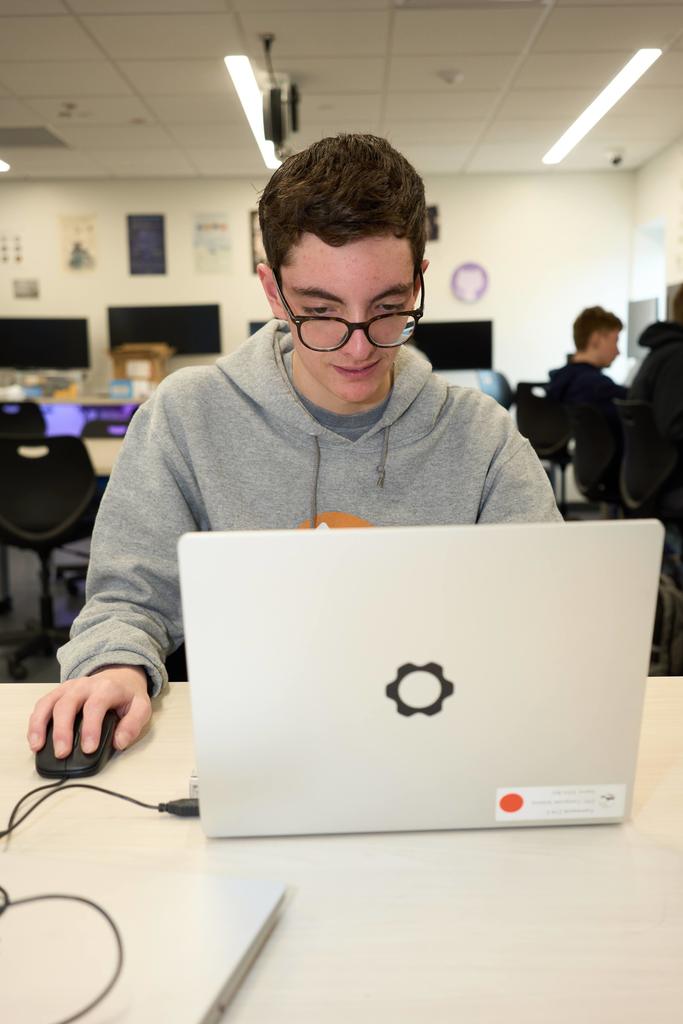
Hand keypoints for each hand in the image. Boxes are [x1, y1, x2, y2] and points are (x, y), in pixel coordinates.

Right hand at [27, 666, 151, 757]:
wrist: (119, 675)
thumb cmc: (128, 695)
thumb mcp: (141, 707)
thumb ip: (133, 724)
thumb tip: (119, 742)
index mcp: (106, 688)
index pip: (95, 706)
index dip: (91, 728)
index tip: (88, 749)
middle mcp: (84, 685)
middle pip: (67, 704)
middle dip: (62, 730)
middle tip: (62, 753)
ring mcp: (68, 688)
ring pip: (49, 703)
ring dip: (40, 725)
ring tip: (38, 747)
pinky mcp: (58, 693)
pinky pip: (42, 705)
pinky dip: (35, 722)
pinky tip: (34, 740)